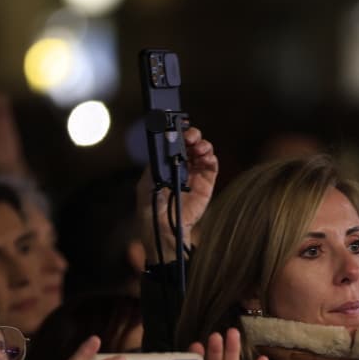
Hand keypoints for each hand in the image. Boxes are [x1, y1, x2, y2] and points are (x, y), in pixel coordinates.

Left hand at [138, 125, 218, 259]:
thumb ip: (155, 166)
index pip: (172, 143)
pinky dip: (211, 158)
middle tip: (190, 138)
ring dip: (202, 145)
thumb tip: (163, 147)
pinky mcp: (206, 184)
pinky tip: (207, 158)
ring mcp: (194, 174)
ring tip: (199, 149)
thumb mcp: (147, 185)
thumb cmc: (151, 210)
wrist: (165, 231)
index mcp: (164, 163)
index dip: (177, 133)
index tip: (178, 128)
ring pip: (202, 151)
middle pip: (189, 143)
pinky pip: (211, 166)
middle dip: (191, 136)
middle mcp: (180, 166)